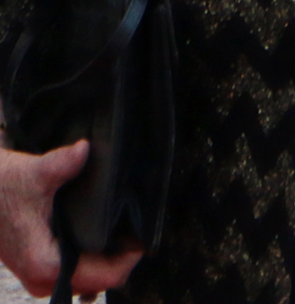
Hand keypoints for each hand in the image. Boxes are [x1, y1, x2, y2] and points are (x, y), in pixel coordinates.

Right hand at [0, 140, 142, 298]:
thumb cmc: (2, 188)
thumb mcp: (33, 173)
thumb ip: (63, 164)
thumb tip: (84, 150)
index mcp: (46, 265)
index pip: (104, 277)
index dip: (130, 257)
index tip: (145, 232)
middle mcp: (45, 279)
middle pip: (101, 279)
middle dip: (122, 255)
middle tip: (138, 222)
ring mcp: (43, 275)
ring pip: (91, 277)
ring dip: (109, 255)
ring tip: (124, 224)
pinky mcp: (42, 266)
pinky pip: (79, 269)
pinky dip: (95, 255)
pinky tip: (104, 229)